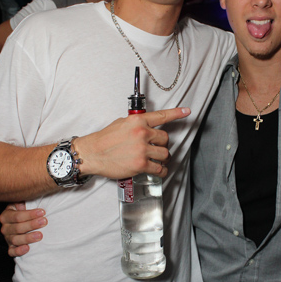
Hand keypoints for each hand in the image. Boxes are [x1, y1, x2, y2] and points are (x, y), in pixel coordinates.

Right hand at [0, 203, 46, 257]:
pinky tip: (27, 248)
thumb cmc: (25, 212)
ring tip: (40, 235)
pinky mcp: (11, 248)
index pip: (17, 216)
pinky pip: (12, 252)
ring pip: (16, 240)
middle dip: (32, 225)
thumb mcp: (23, 204)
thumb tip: (28, 199)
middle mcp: (5, 227)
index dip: (30, 214)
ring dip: (28, 238)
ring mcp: (8, 238)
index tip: (42, 212)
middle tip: (44, 222)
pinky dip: (19, 251)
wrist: (22, 223)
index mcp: (6, 215)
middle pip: (17, 228)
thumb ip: (24, 201)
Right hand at [76, 107, 190, 178]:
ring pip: (165, 154)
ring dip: (162, 158)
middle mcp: (142, 133)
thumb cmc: (105, 139)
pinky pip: (159, 168)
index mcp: (138, 120)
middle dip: (162, 144)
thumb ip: (137, 124)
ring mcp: (142, 149)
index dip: (177, 113)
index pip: (162, 116)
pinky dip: (161, 170)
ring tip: (156, 159)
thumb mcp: (121, 123)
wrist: (93, 153)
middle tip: (156, 148)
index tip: (187, 111)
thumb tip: (148, 126)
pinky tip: (158, 170)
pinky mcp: (141, 164)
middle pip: (165, 139)